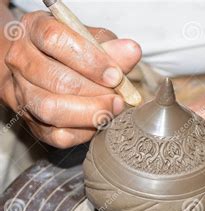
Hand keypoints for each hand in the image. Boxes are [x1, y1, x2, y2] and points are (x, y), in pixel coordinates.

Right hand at [1, 11, 140, 147]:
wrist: (43, 68)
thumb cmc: (70, 50)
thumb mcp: (90, 39)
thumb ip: (110, 47)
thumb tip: (131, 51)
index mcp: (33, 29)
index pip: (54, 39)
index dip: (90, 60)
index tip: (115, 75)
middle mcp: (20, 60)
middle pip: (55, 79)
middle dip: (95, 91)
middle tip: (119, 97)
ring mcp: (20, 93)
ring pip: (51, 108)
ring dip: (90, 112)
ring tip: (113, 108)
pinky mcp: (32, 122)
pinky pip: (56, 134)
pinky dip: (84, 131)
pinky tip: (99, 121)